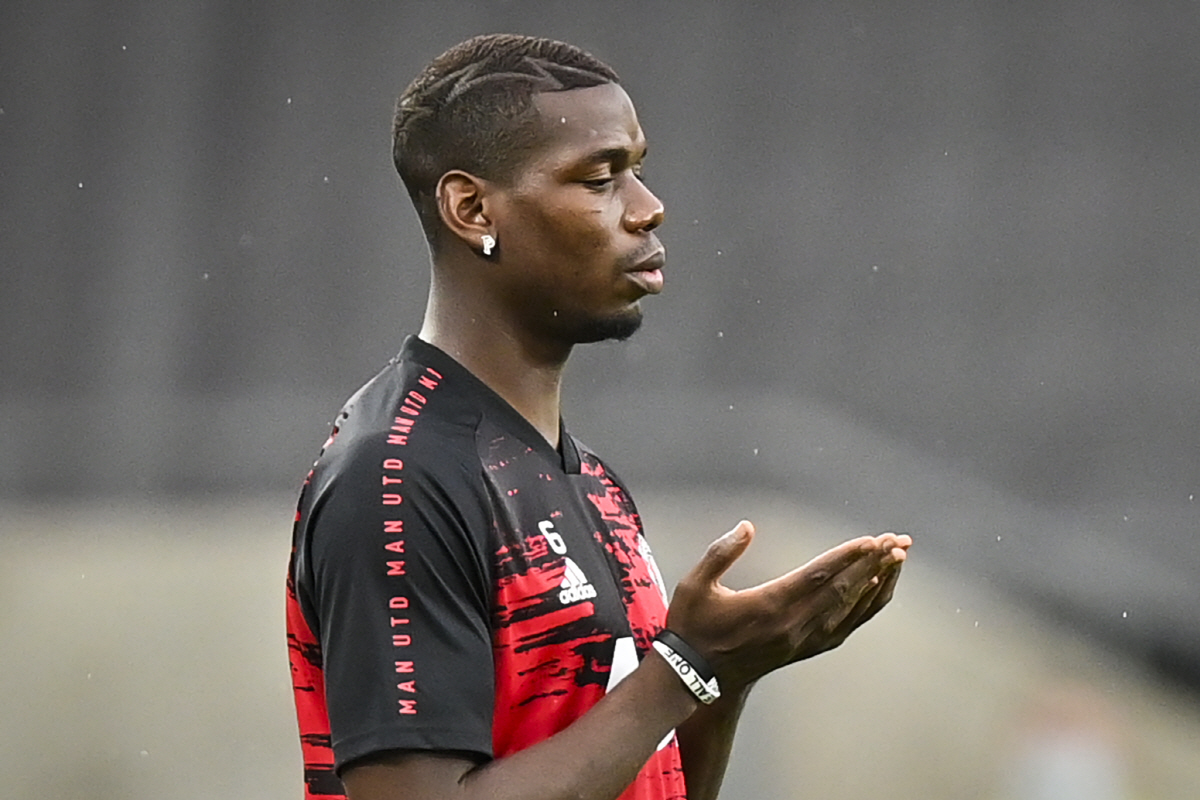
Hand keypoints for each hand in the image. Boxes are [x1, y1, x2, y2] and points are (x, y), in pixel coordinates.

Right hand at [665, 521, 909, 692]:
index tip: (871, 540)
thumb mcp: (695, 584)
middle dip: (873, 562)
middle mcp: (792, 625)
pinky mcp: (804, 649)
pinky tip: (877, 588)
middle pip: (842, 590)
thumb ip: (721, 552)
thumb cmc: (693, 627)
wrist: (694, 676)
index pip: (817, 577)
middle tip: (896, 540)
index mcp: (768, 605)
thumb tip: (747, 526)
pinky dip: (865, 607)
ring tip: (897, 557)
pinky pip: (845, 627)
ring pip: (849, 609)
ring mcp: (801, 640)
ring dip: (876, 581)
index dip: (847, 557)